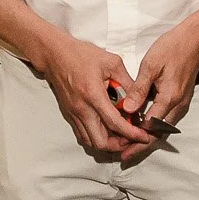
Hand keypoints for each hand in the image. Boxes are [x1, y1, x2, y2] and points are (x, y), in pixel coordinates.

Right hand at [33, 30, 152, 159]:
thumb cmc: (80, 55)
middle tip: (132, 137)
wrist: (55, 55)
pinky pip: (83, 135)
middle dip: (120, 145)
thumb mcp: (111, 62)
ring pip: (91, 143)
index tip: (143, 135)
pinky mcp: (70, 115)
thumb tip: (138, 99)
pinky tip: (106, 129)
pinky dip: (97, 137)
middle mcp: (82, 109)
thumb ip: (127, 82)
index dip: (132, 133)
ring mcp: (74, 114)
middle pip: (101, 142)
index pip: (115, 124)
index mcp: (93, 95)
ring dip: (108, 143)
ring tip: (121, 135)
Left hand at [126, 18, 198, 153]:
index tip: (121, 148)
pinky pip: (166, 120)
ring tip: (129, 146)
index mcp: (169, 98)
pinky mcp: (181, 100)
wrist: (194, 39)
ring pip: (163, 129)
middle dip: (141, 147)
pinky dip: (154, 129)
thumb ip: (139, 89)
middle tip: (123, 156)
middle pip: (158, 134)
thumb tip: (128, 110)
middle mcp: (178, 106)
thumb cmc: (171, 48)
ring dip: (147, 139)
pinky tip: (141, 129)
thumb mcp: (150, 65)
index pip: (151, 127)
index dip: (135, 140)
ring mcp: (181, 104)